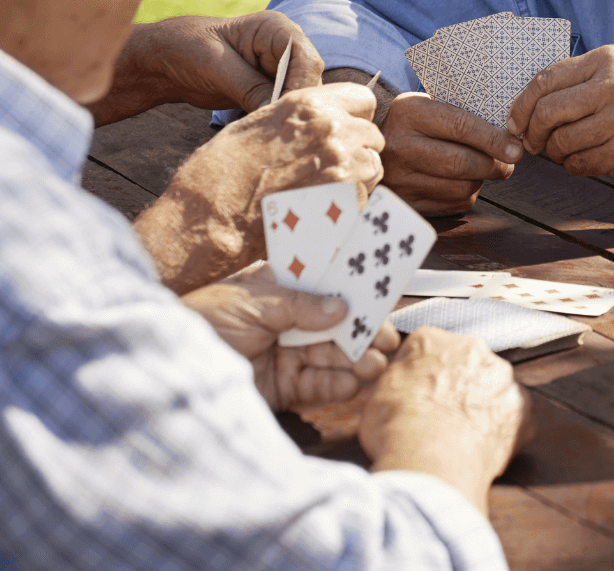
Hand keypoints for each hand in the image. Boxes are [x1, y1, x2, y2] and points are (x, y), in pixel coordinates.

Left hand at [90, 12, 323, 125]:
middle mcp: (284, 49)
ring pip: (298, 96)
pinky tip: (265, 132)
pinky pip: (281, 106)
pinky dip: (274, 119)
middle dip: (295, 103)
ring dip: (285, 113)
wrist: (163, 61)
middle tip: (280, 129)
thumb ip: (249, 86)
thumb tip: (276, 110)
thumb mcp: (217, 65)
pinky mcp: (267, 90)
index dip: (300, 85)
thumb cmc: (186, 48)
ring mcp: (277, 70)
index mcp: (276, 29)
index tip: (285, 110)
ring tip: (272, 134)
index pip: (306, 58)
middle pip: (307, 79)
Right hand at [134, 82, 384, 292]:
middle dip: (357, 149)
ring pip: (374, 166)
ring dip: (357, 177)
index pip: (363, 98)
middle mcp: (332, 129)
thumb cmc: (222, 173)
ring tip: (322, 191)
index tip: (345, 129)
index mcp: (309, 105)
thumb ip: (299, 118)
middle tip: (329, 168)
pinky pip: (366, 197)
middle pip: (372, 135)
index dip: (356, 116)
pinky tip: (320, 209)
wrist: (210, 219)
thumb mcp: (258, 125)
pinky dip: (349, 204)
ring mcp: (344, 165)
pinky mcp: (348, 200)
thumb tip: (322, 118)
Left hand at [182, 263, 398, 411]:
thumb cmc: (202, 323)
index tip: (383, 291)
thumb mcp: (251, 302)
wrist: (166, 373)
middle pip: (336, 324)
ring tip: (375, 365)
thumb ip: (299, 305)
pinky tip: (352, 384)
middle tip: (388, 339)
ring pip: (333, 356)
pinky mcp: (282, 389)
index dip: (354, 286)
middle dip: (363, 330)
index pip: (325, 284)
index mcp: (280, 289)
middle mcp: (288, 321)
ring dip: (357, 359)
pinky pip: (317, 386)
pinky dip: (336, 386)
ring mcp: (286, 354)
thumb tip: (342, 307)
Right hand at [360, 328, 533, 513]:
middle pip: (465, 364)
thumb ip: (395, 378)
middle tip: (443, 417)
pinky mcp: (522, 407)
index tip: (420, 396)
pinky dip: (501, 430)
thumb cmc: (396, 429)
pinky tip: (484, 448)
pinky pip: (513, 417)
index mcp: (431, 340)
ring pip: (492, 388)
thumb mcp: (375, 395)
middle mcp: (472, 348)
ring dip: (482, 406)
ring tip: (462, 437)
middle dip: (457, 386)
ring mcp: (501, 377)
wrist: (429, 460)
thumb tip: (401, 381)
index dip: (424, 375)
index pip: (428, 349)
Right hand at [379, 93, 522, 214]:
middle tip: (509, 163)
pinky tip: (463, 182)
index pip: (461, 127)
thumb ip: (464, 115)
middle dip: (495, 165)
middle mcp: (401, 146)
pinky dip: (467, 195)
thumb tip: (510, 138)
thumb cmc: (415, 122)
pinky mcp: (405, 203)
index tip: (516, 149)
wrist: (372, 144)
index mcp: (410, 113)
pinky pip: (452, 205)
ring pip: (461, 188)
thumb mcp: (430, 105)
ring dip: (482, 181)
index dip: (494, 140)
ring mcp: (400, 178)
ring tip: (483, 169)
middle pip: (462, 163)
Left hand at [507, 45, 613, 180]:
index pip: (545, 81)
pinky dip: (573, 166)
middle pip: (547, 112)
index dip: (521, 105)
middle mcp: (613, 87)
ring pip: (560, 142)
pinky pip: (580, 164)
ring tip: (563, 152)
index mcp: (607, 61)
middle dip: (532, 133)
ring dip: (554, 153)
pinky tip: (584, 160)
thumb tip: (530, 102)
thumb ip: (580, 80)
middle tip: (534, 143)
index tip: (515, 121)